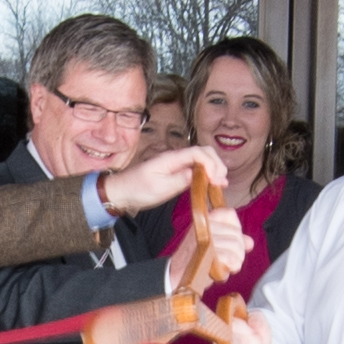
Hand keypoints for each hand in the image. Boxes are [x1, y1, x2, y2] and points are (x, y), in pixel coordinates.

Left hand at [96, 143, 211, 216]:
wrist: (121, 192)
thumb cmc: (136, 189)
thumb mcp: (159, 188)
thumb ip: (180, 180)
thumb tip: (198, 175)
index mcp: (171, 158)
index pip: (198, 152)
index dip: (212, 164)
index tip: (217, 179)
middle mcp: (175, 158)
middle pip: (203, 152)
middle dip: (217, 164)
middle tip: (222, 181)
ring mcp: (176, 164)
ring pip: (201, 159)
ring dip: (214, 168)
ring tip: (221, 184)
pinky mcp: (176, 172)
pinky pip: (195, 168)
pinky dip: (206, 174)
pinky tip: (211, 184)